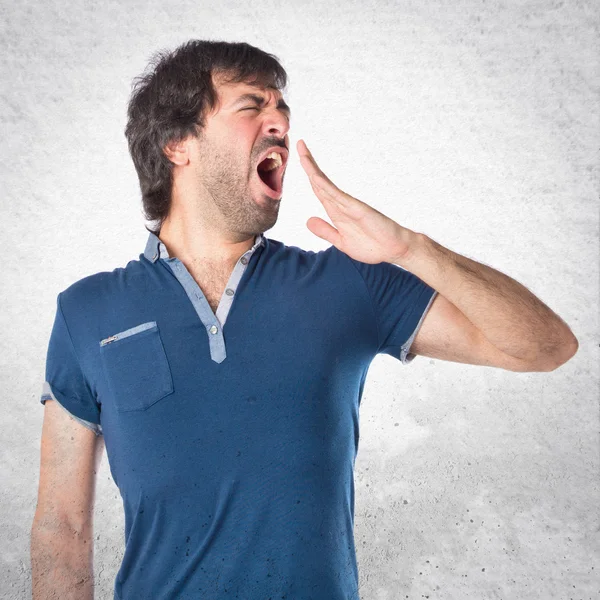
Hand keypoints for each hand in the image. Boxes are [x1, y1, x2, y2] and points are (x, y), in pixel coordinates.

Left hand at [296, 139, 417, 263]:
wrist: (394, 250)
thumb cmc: (372, 246)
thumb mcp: (341, 242)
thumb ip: (325, 231)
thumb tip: (308, 221)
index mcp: (336, 212)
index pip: (318, 189)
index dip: (308, 175)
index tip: (299, 159)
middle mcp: (340, 204)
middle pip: (319, 181)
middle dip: (308, 164)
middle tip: (299, 144)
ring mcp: (348, 205)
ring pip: (325, 184)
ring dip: (312, 169)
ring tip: (303, 151)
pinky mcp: (356, 209)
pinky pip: (337, 196)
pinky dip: (325, 186)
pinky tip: (315, 176)